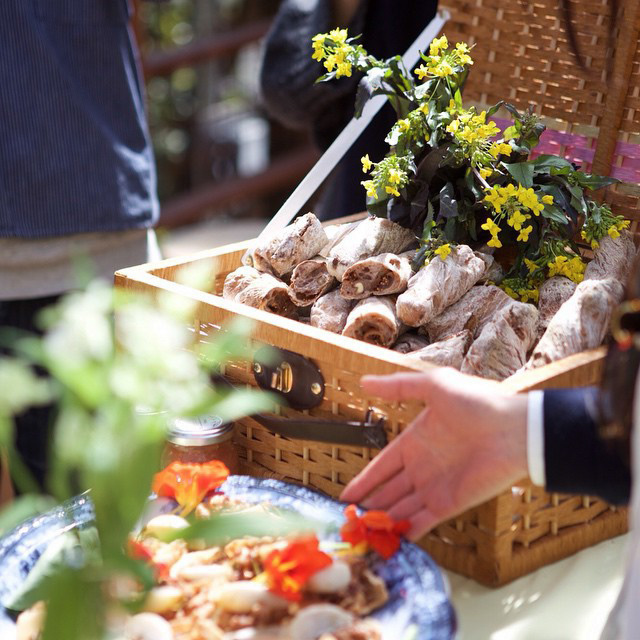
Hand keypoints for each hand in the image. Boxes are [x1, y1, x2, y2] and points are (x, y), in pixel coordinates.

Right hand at [340, 368, 528, 539]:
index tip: (347, 494)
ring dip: (383, 521)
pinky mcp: (451, 504)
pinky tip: (389, 542)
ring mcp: (436, 487)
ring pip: (402, 508)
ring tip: (361, 534)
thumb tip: (364, 382)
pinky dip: (407, 533)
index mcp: (415, 441)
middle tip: (348, 521)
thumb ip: (398, 386)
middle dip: (370, 505)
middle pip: (389, 491)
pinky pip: (423, 522)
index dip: (365, 480)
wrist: (515, 430)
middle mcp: (422, 467)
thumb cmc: (478, 403)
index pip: (382, 466)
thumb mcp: (434, 385)